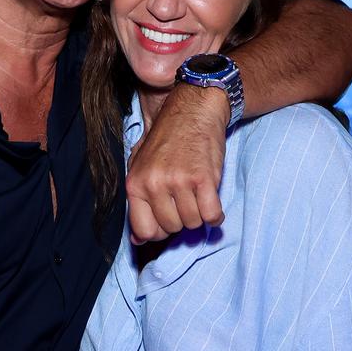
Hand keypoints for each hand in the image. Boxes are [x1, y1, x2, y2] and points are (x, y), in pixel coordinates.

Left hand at [126, 85, 229, 242]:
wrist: (193, 110)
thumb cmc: (167, 139)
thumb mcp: (141, 166)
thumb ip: (139, 202)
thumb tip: (138, 240)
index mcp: (136, 184)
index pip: (144, 231)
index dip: (159, 231)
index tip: (167, 221)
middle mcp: (155, 184)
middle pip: (172, 228)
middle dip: (181, 220)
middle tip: (186, 200)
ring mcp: (179, 182)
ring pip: (193, 223)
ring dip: (199, 214)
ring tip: (197, 195)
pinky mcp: (204, 179)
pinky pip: (211, 215)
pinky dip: (215, 215)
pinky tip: (212, 202)